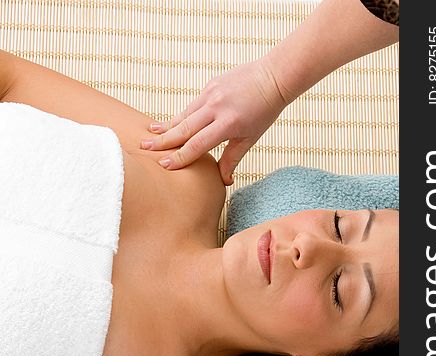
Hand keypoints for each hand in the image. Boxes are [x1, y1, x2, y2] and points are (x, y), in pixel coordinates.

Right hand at [141, 57, 287, 184]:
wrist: (273, 77)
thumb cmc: (264, 111)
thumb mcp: (250, 138)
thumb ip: (232, 158)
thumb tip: (224, 180)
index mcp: (228, 124)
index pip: (197, 145)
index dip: (180, 157)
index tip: (164, 164)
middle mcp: (216, 107)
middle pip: (183, 128)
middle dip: (163, 140)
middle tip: (144, 148)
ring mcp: (211, 94)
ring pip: (184, 115)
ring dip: (166, 126)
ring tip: (150, 134)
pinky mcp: (210, 85)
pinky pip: (192, 105)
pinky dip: (181, 116)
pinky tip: (170, 123)